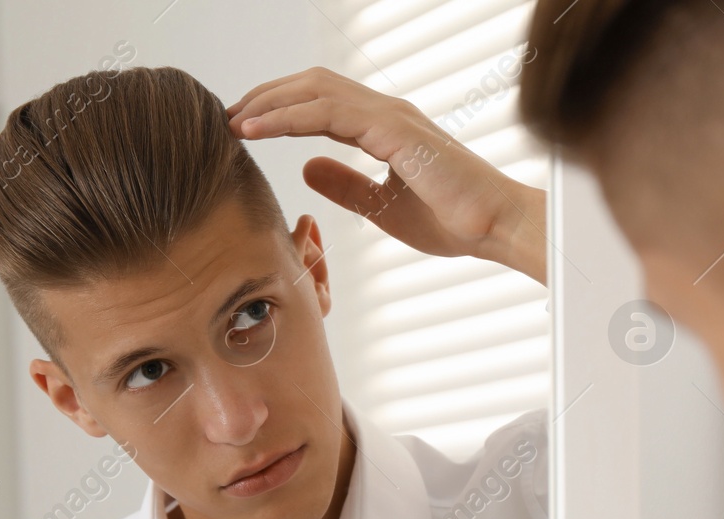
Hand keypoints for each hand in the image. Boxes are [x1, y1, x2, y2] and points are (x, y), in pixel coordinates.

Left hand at [227, 68, 546, 284]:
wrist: (495, 227)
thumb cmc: (454, 221)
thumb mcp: (383, 206)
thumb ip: (346, 185)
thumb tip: (306, 170)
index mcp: (383, 127)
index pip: (320, 103)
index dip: (279, 110)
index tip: (243, 128)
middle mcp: (384, 112)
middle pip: (311, 86)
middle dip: (265, 98)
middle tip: (227, 118)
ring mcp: (390, 116)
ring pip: (314, 91)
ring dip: (269, 102)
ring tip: (234, 120)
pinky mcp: (393, 130)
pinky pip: (328, 113)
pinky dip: (288, 116)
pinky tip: (258, 130)